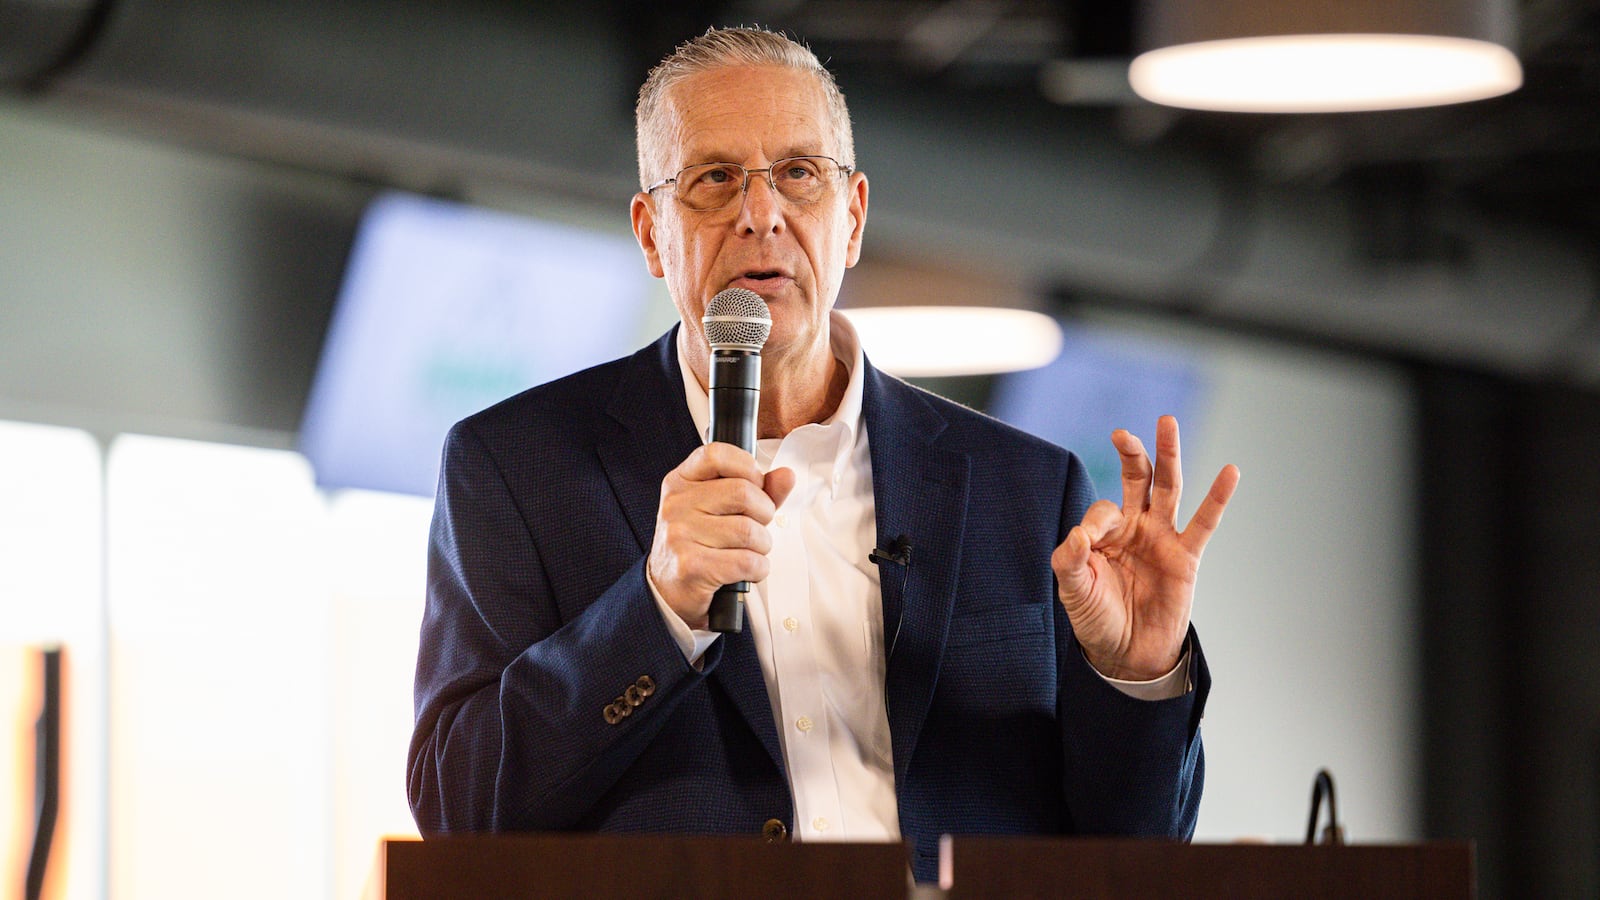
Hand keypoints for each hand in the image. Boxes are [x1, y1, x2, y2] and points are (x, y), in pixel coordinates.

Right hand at [648, 442, 795, 629]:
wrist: (668, 590)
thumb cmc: (699, 544)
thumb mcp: (721, 509)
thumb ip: (758, 490)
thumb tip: (787, 475)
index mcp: (681, 482)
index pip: (717, 454)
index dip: (747, 467)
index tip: (755, 485)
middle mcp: (676, 505)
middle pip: (743, 493)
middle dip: (764, 513)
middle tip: (757, 526)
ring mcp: (680, 535)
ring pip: (749, 531)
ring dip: (762, 545)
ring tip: (750, 551)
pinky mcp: (691, 567)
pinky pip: (746, 561)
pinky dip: (759, 569)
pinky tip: (748, 570)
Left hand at [1051, 416, 1238, 680]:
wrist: (1127, 654)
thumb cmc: (1097, 618)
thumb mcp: (1073, 590)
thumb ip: (1070, 560)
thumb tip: (1079, 535)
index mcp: (1104, 533)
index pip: (1103, 510)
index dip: (1096, 522)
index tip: (1089, 543)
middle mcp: (1135, 528)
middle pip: (1137, 480)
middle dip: (1132, 455)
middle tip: (1123, 433)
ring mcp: (1162, 538)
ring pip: (1168, 489)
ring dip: (1168, 456)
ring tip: (1167, 424)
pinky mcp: (1186, 557)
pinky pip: (1204, 523)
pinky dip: (1218, 498)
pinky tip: (1230, 472)